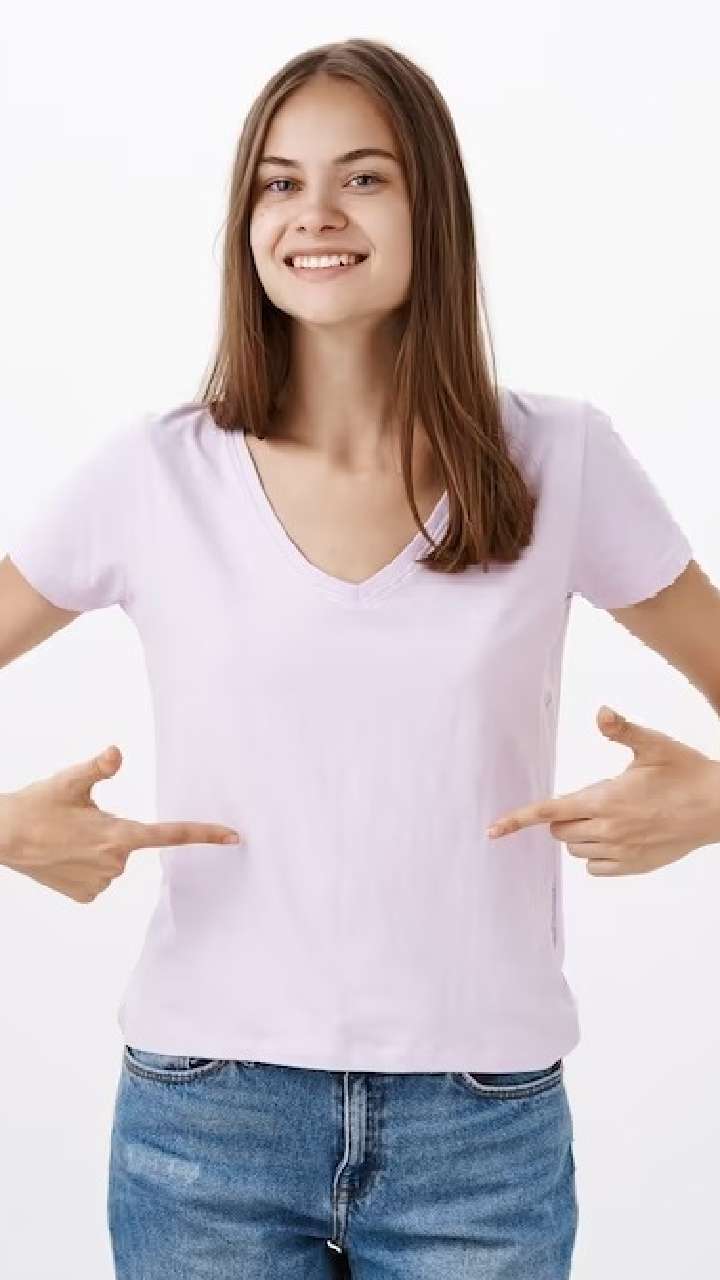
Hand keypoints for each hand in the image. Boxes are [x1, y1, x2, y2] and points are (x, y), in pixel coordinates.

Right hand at [0, 744, 242, 902]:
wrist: (1, 838)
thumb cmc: (37, 805)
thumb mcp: (70, 781)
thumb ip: (99, 768)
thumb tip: (117, 752)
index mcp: (119, 834)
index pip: (170, 834)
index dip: (204, 834)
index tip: (234, 837)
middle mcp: (114, 863)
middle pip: (129, 841)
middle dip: (111, 829)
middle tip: (76, 821)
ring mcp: (101, 883)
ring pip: (112, 859)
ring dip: (96, 847)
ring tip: (64, 837)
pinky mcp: (86, 896)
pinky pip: (98, 876)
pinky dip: (85, 865)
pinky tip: (62, 856)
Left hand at [486, 705, 719, 875]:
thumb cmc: (686, 773)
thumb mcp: (654, 744)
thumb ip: (622, 730)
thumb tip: (600, 714)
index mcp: (606, 799)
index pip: (549, 810)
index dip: (518, 819)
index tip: (493, 829)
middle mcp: (609, 829)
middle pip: (559, 830)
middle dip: (564, 815)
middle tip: (591, 798)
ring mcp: (622, 852)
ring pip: (576, 850)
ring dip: (579, 834)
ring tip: (607, 815)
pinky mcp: (634, 866)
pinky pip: (596, 868)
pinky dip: (596, 855)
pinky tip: (615, 836)